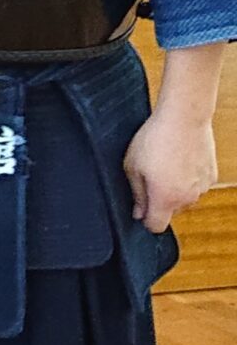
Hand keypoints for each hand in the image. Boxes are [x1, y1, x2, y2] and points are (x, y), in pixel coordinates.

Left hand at [125, 102, 216, 232]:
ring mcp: (202, 188)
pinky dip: (188, 179)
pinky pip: (196, 185)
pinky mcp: (211, 176)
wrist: (184, 118)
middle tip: (150, 177)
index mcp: (165, 199)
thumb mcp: (133, 166)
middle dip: (159, 201)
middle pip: (170, 212)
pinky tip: (179, 160)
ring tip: (165, 164)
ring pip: (184, 199)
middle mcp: (188, 198)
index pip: (156, 226)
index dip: (145, 219)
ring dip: (175, 190)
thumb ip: (136, 194)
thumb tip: (138, 213)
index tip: (139, 208)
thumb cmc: (154, 139)